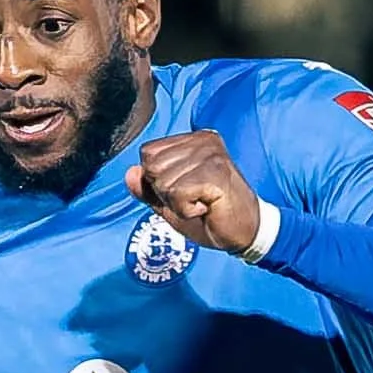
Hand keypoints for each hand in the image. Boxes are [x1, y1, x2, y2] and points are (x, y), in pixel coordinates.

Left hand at [125, 129, 263, 253]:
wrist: (243, 232)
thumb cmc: (209, 216)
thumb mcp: (170, 203)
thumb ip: (148, 188)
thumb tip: (129, 173)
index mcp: (192, 141)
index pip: (148, 153)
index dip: (157, 181)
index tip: (184, 190)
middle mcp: (202, 141)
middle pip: (152, 167)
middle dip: (166, 192)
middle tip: (194, 198)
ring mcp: (210, 155)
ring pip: (163, 182)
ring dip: (178, 203)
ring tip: (202, 202)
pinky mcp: (215, 173)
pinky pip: (177, 194)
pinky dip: (186, 210)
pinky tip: (207, 208)